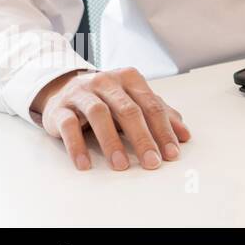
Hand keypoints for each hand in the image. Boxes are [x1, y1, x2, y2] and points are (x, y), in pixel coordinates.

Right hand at [31, 67, 189, 171]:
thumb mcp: (133, 101)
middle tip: (151, 162)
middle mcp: (106, 82)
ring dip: (111, 142)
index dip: (163, 130)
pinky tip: (85, 164)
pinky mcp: (60, 108)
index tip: (172, 153)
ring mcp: (82, 93)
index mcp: (129, 79)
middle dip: (143, 138)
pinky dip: (77, 146)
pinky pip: (68, 126)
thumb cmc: (106, 99)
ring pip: (99, 115)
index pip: (152, 105)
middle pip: (128, 110)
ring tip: (121, 165)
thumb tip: (184, 135)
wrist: (62, 90)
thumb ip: (159, 115)